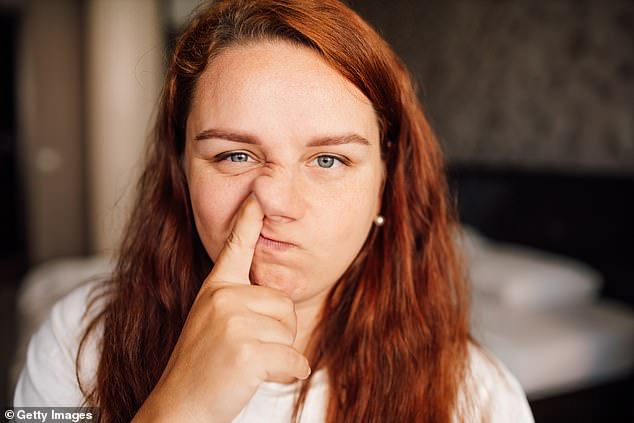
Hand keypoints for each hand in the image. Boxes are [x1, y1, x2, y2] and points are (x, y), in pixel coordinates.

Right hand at [133, 194, 310, 422]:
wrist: (180, 408)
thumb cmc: (201, 368)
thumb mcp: (211, 323)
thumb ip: (236, 301)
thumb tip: (277, 295)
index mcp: (215, 289)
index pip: (235, 246)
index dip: (249, 218)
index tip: (259, 191)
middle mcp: (223, 298)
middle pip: (284, 304)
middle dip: (277, 333)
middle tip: (247, 351)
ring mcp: (234, 322)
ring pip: (291, 331)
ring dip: (280, 354)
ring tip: (247, 364)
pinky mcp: (248, 350)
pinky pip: (295, 360)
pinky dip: (288, 374)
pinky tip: (260, 378)